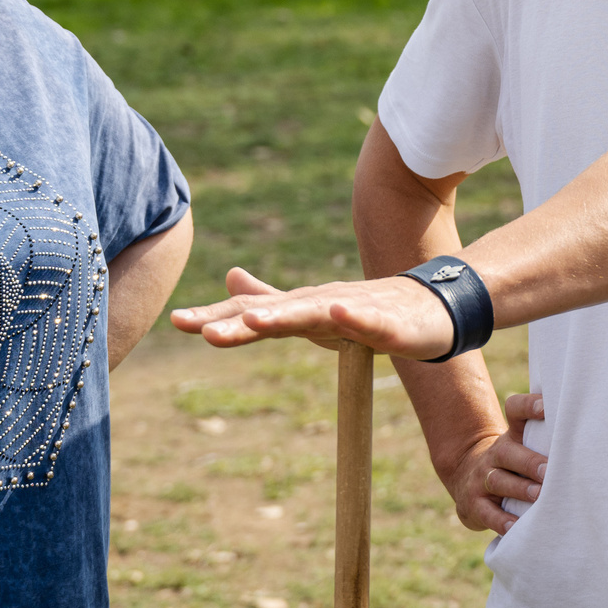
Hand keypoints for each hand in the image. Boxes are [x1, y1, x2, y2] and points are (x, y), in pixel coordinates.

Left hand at [170, 266, 459, 361]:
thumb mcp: (312, 310)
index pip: (252, 313)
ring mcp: (355, 310)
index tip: (175, 322)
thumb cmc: (368, 309)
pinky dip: (354, 317)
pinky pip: (371, 321)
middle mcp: (321, 303)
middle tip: (197, 330)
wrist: (432, 305)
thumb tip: (227, 278)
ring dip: (283, 317)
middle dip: (236, 322)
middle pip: (275, 314)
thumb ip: (270, 299)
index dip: (215, 318)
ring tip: (251, 321)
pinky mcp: (389, 322)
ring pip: (315, 314)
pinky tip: (337, 313)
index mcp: (302, 307)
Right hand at [437, 391, 548, 533]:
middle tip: (549, 470)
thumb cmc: (514, 465)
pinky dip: (501, 521)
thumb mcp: (523, 446)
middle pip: (508, 452)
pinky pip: (487, 513)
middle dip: (530, 462)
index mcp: (512, 436)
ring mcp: (482, 478)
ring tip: (538, 496)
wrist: (467, 481)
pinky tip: (515, 526)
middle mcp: (495, 454)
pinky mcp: (474, 504)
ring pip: (498, 481)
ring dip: (519, 489)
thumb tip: (591, 435)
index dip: (529, 406)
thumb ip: (548, 440)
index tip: (546, 406)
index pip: (515, 411)